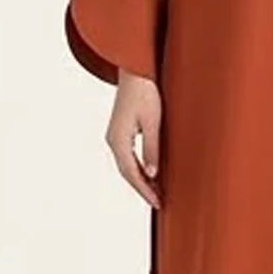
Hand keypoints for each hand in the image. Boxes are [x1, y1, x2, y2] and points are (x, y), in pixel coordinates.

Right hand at [104, 69, 162, 208]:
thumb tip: (152, 174)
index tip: (158, 202)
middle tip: (159, 202)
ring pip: (127, 165)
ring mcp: (115, 136)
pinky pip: (128, 156)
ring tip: (157, 191)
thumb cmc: (145, 93)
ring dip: (141, 179)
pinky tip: (150, 172)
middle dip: (143, 188)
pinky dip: (138, 167)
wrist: (136, 71)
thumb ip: (152, 149)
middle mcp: (113, 140)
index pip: (132, 173)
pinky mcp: (121, 131)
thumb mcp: (153, 122)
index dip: (145, 190)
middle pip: (127, 172)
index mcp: (118, 140)